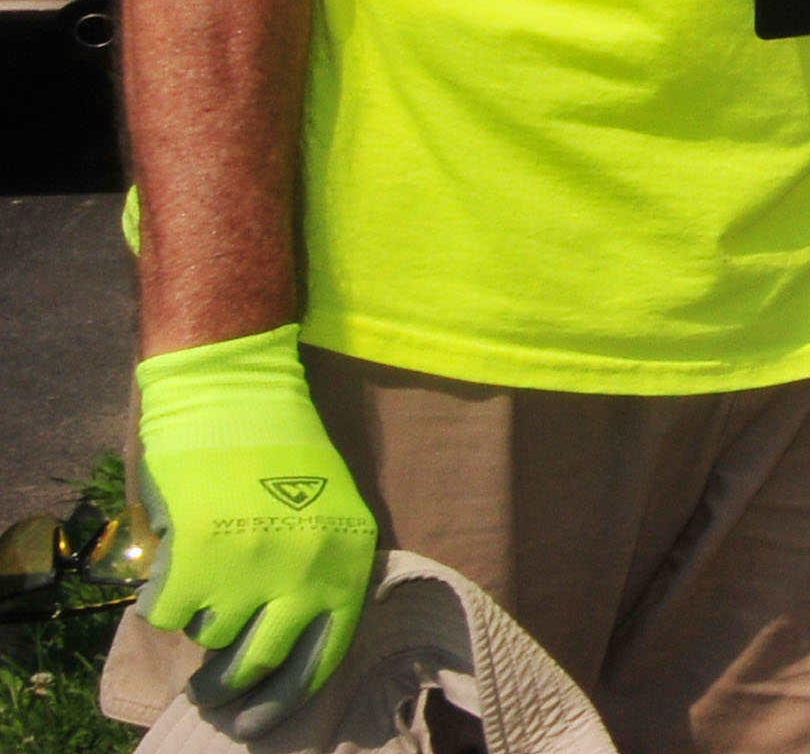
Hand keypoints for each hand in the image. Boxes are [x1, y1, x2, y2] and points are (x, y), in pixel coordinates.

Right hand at [133, 326, 379, 701]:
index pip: (322, 660)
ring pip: (209, 636)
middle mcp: (307, 569)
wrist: (238, 392)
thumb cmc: (281, 451)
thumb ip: (314, 578)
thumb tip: (275, 656)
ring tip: (200, 584)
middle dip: (226, 689)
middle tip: (206, 692)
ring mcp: (253, 565)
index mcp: (349, 560)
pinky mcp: (199, 556)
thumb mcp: (328, 514)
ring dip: (198, 619)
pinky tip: (169, 570)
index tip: (251, 725)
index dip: (281, 703)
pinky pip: (166, 614)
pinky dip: (159, 601)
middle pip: (259, 665)